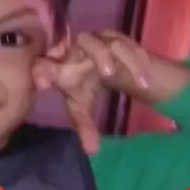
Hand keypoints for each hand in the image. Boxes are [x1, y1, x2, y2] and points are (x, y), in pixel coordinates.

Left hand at [33, 31, 150, 153]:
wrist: (106, 67)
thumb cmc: (85, 86)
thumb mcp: (81, 106)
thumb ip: (83, 125)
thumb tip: (92, 151)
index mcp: (61, 61)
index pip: (48, 60)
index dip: (42, 69)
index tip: (43, 84)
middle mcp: (80, 46)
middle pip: (85, 39)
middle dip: (98, 54)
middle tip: (108, 73)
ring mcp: (102, 39)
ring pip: (113, 43)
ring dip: (125, 60)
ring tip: (136, 82)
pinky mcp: (121, 39)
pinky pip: (132, 46)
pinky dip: (140, 62)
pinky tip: (146, 81)